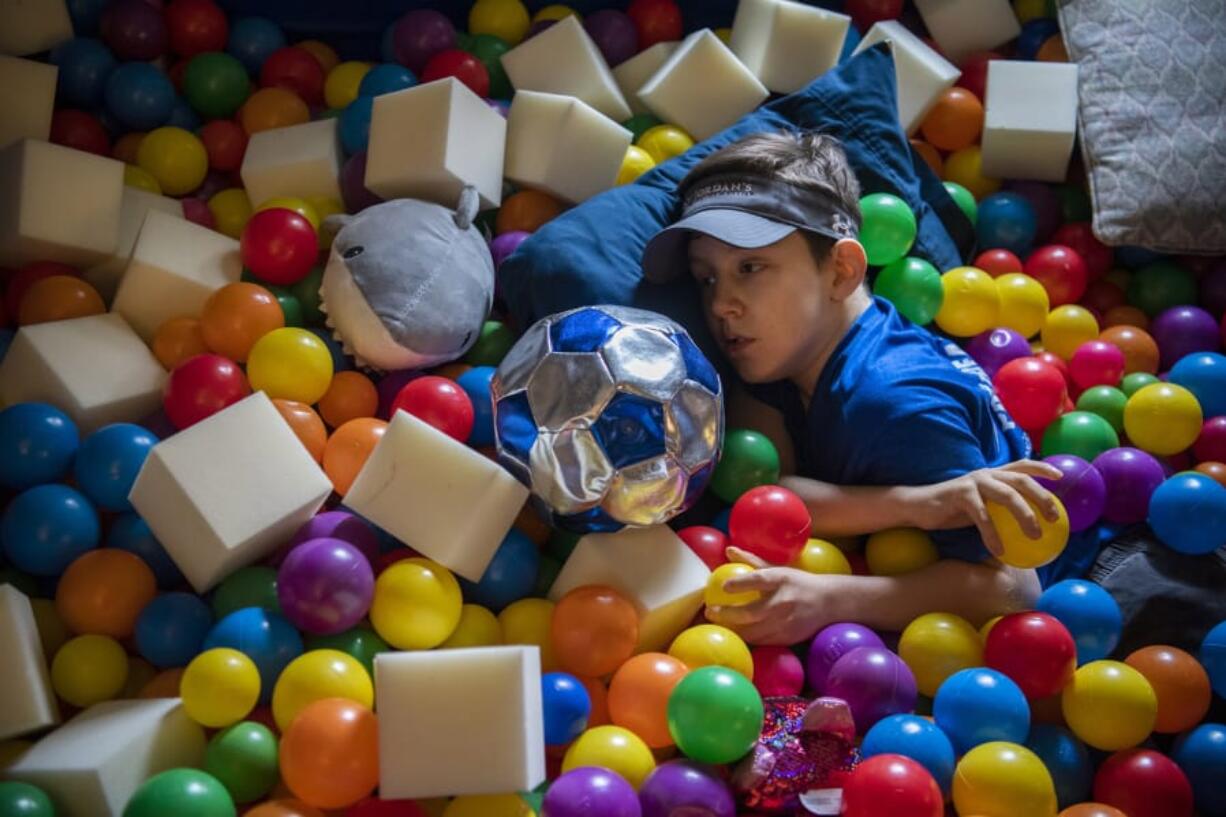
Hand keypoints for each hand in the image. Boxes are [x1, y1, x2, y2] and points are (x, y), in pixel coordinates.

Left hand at [704, 547, 844, 645]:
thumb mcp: (779, 568)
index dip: (740, 583)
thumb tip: (728, 550)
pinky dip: (746, 637)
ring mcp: (786, 622)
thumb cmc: (799, 582)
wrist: (831, 602)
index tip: (724, 586)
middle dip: (728, 614)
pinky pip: (761, 641)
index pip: (759, 579)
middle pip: (752, 612)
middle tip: (710, 611)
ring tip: (717, 623)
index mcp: (782, 579)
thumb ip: (752, 560)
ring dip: (733, 629)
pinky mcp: (788, 638)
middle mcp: (784, 601)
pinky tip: (735, 632)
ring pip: (753, 631)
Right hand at [905, 460, 1063, 557]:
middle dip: (1042, 497)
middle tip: (1055, 518)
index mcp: (992, 474)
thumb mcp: (979, 506)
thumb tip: (1025, 528)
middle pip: (1022, 481)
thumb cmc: (951, 509)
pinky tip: (999, 550)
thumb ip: (998, 508)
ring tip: (1036, 535)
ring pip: (1008, 495)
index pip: (1021, 466)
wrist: (918, 506)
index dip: (1042, 469)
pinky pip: (982, 516)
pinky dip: (993, 534)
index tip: (1061, 479)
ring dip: (1025, 515)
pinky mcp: (961, 494)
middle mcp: (986, 474)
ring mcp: (973, 482)